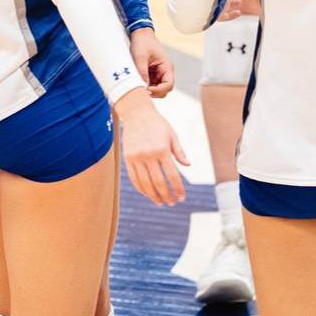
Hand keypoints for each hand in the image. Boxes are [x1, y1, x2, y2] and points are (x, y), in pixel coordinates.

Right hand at [114, 88, 189, 205]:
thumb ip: (179, 151)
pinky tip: (148, 194)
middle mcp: (148, 154)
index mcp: (162, 149)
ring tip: (160, 202)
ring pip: (145, 183)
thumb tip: (188, 165)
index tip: (181, 198)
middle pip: (158, 182)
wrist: (136, 113)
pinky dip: (141, 188)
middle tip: (171, 203)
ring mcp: (136, 157)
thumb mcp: (172, 135)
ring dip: (153, 196)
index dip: (178, 189)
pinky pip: (134, 178)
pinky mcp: (127, 158)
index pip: (172, 175)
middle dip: (166, 195)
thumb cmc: (158, 124)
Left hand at [130, 28, 173, 97]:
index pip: (169, 85)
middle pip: (164, 90)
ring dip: (149, 89)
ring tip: (138, 86)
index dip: (159, 90)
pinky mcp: (152, 73)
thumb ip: (142, 72)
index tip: (147, 90)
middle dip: (154, 92)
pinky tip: (137, 83)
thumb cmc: (142, 42)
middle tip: (141, 91)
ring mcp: (159, 73)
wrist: (139, 33)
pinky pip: (151, 84)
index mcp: (166, 66)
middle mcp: (165, 71)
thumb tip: (143, 87)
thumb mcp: (140, 57)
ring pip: (157, 88)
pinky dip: (145, 85)